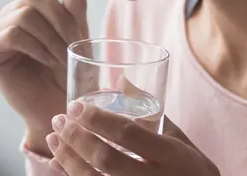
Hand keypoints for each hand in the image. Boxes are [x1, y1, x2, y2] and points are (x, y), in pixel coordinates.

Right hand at [0, 0, 88, 155]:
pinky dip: (35, 47)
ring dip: (50, 37)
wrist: (58, 106)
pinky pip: (12, 35)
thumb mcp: (78, 36)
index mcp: (33, 6)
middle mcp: (12, 13)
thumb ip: (75, 7)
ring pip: (24, 14)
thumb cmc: (69, 72)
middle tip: (74, 43)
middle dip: (60, 18)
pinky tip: (47, 61)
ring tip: (62, 58)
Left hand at [46, 102, 220, 175]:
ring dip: (68, 159)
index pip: (129, 134)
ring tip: (54, 139)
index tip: (76, 106)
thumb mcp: (180, 140)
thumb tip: (121, 79)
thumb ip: (151, 111)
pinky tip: (60, 164)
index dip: (98, 119)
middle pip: (106, 159)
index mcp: (171, 156)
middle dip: (76, 138)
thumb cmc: (192, 171)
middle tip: (59, 120)